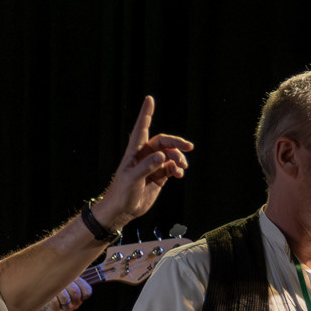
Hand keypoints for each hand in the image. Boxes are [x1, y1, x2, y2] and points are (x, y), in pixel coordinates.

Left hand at [34, 277, 91, 310]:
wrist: (50, 310)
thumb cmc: (61, 293)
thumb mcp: (70, 285)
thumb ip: (73, 276)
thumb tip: (72, 263)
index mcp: (82, 297)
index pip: (87, 291)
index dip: (80, 282)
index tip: (73, 278)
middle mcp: (76, 304)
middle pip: (75, 292)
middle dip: (67, 284)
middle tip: (60, 280)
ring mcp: (67, 309)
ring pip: (65, 298)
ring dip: (59, 290)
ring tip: (56, 287)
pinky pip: (55, 302)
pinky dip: (52, 296)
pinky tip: (51, 293)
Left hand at [95, 96, 192, 229]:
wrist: (123, 210)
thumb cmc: (121, 193)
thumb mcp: (132, 179)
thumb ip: (147, 167)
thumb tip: (162, 156)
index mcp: (134, 152)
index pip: (141, 129)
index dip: (146, 114)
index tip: (149, 99)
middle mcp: (144, 156)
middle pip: (163, 142)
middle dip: (176, 142)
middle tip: (188, 147)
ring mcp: (152, 165)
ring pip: (170, 155)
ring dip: (179, 158)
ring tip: (182, 167)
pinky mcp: (159, 176)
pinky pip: (172, 167)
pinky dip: (177, 169)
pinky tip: (179, 174)